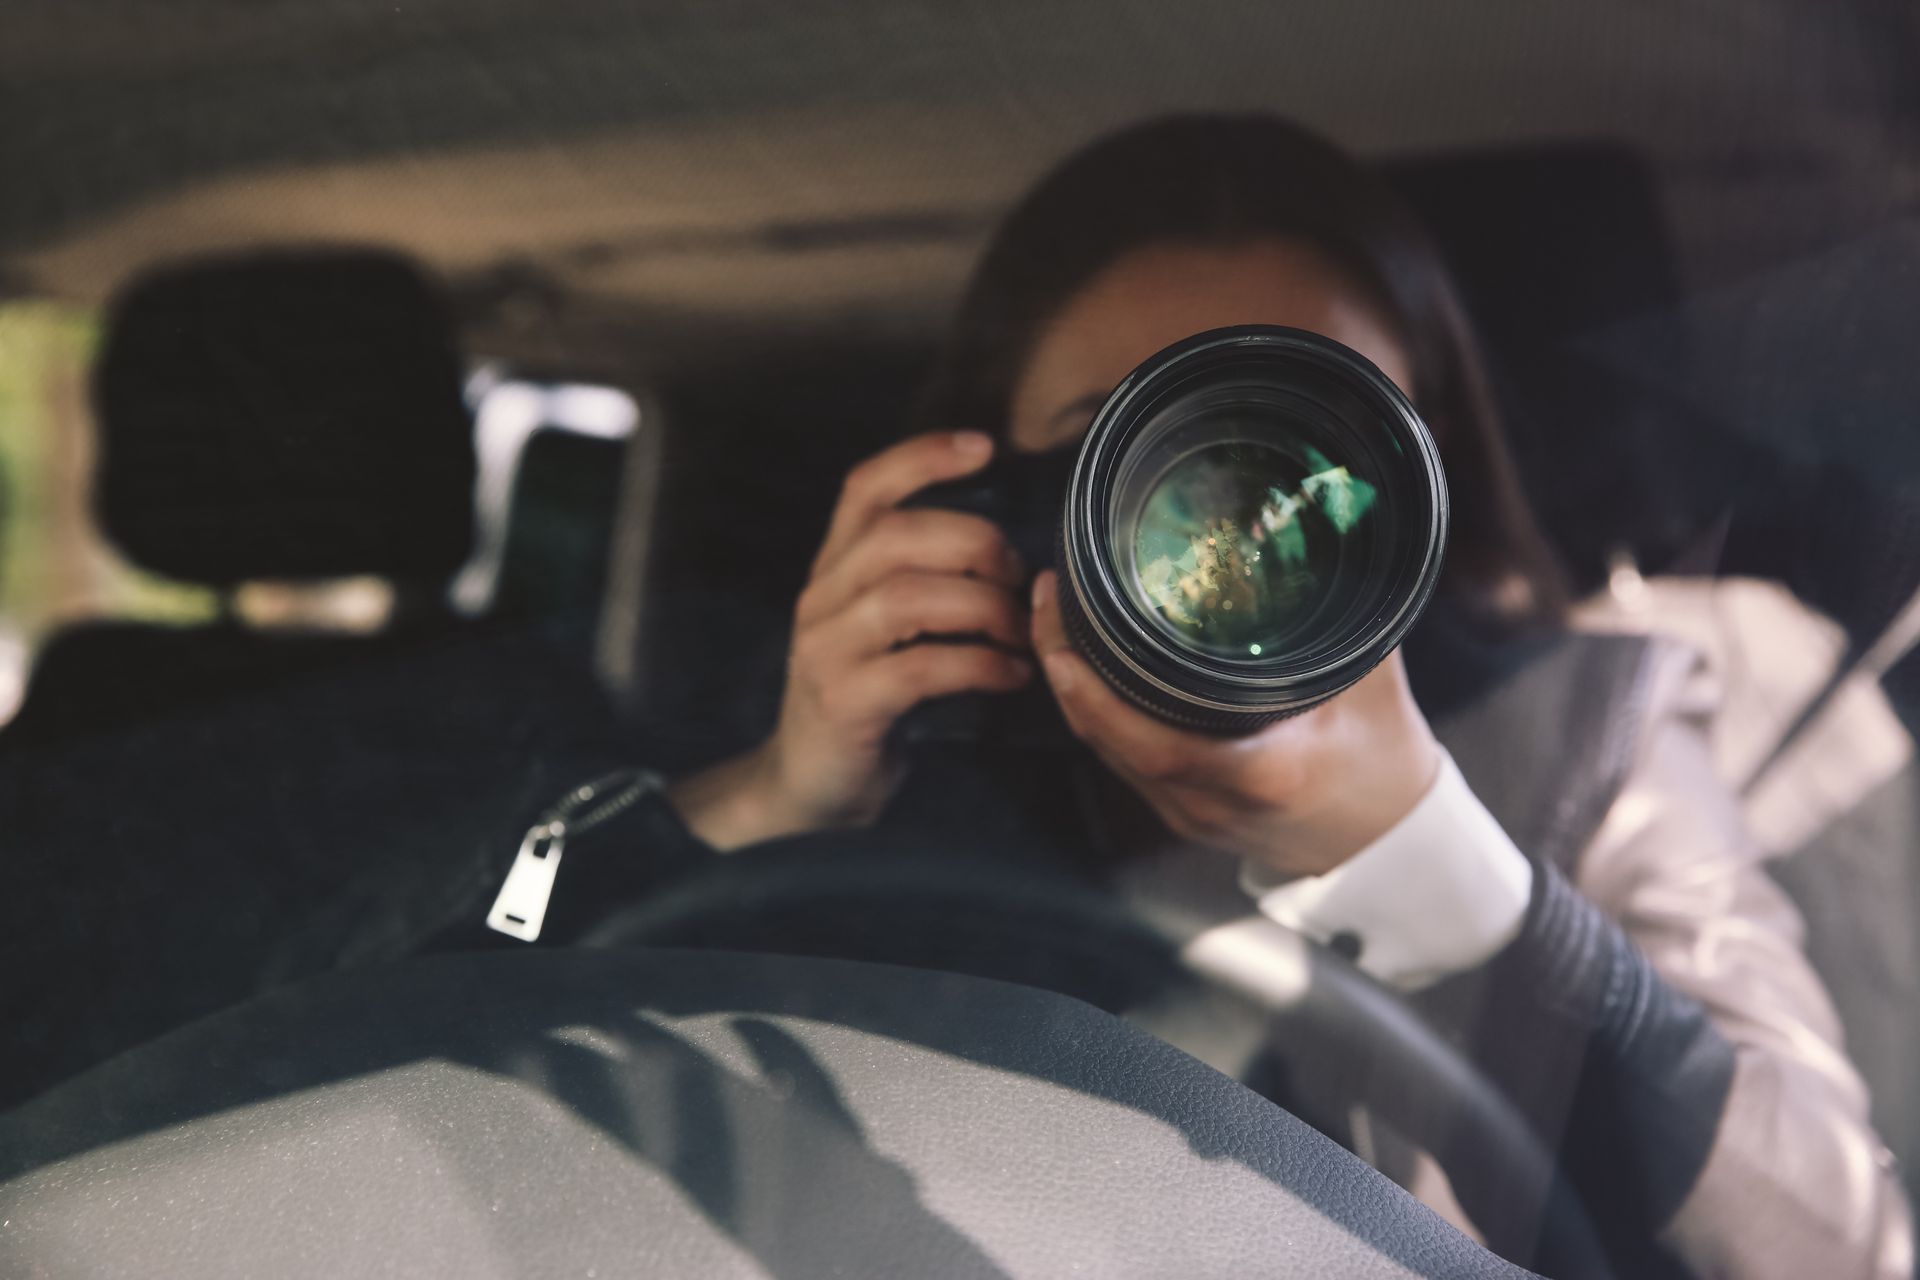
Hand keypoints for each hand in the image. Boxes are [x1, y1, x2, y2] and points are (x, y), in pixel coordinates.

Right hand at [670, 432, 1033, 848]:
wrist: (808, 789)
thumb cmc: (868, 701)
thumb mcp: (886, 631)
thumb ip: (925, 583)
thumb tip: (1013, 556)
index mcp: (834, 569)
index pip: (864, 487)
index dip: (921, 457)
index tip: (984, 446)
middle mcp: (820, 598)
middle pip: (895, 536)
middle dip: (974, 544)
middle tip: (1021, 580)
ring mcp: (825, 651)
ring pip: (906, 597)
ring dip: (982, 608)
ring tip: (1021, 633)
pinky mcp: (843, 704)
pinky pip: (919, 668)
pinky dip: (978, 665)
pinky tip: (1011, 675)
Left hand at [1030, 570, 1438, 875]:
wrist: (1390, 846)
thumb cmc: (1386, 761)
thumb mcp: (1371, 678)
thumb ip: (1342, 609)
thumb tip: (1324, 524)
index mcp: (1261, 771)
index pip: (1150, 740)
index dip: (1092, 690)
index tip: (1065, 628)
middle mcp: (1212, 802)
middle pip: (1109, 739)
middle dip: (1064, 669)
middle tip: (1048, 598)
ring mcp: (1191, 816)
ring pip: (1107, 752)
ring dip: (1074, 690)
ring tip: (1057, 619)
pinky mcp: (1184, 816)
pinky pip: (1122, 760)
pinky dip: (1098, 714)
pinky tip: (1088, 667)